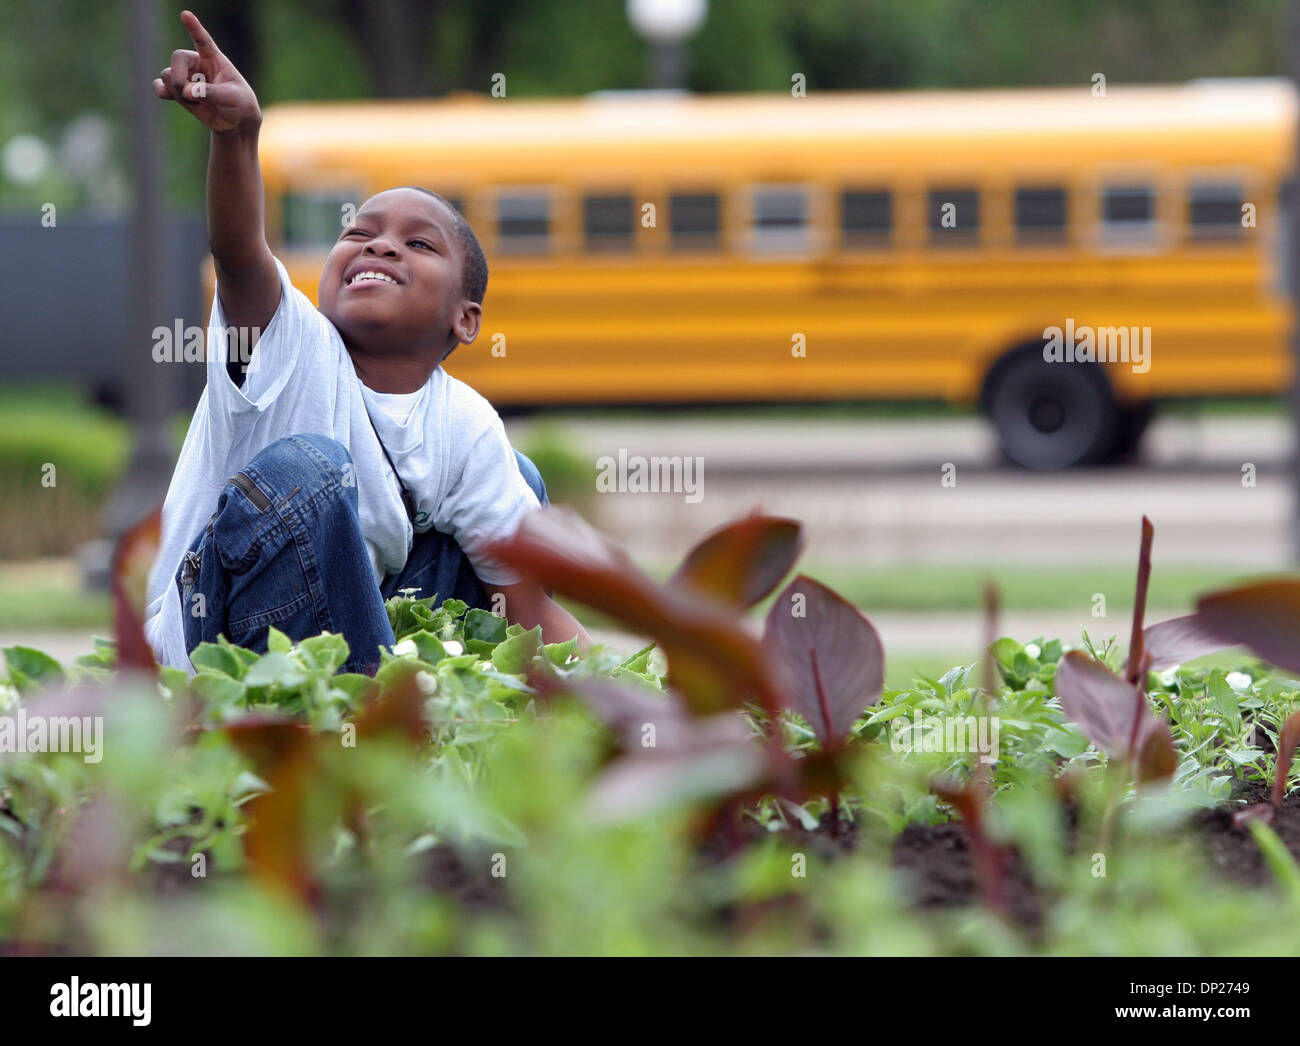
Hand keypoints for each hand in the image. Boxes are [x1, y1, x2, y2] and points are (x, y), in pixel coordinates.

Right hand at [153, 10, 260, 133]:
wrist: (235, 122)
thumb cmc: (239, 104)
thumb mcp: (231, 97)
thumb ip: (210, 92)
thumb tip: (186, 91)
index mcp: (214, 58)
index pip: (203, 40)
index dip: (194, 27)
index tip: (186, 14)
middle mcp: (197, 63)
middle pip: (177, 58)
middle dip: (178, 76)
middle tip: (188, 93)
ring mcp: (187, 77)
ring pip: (168, 75)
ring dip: (178, 92)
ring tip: (197, 102)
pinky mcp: (179, 91)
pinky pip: (160, 86)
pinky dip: (163, 92)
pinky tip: (168, 96)